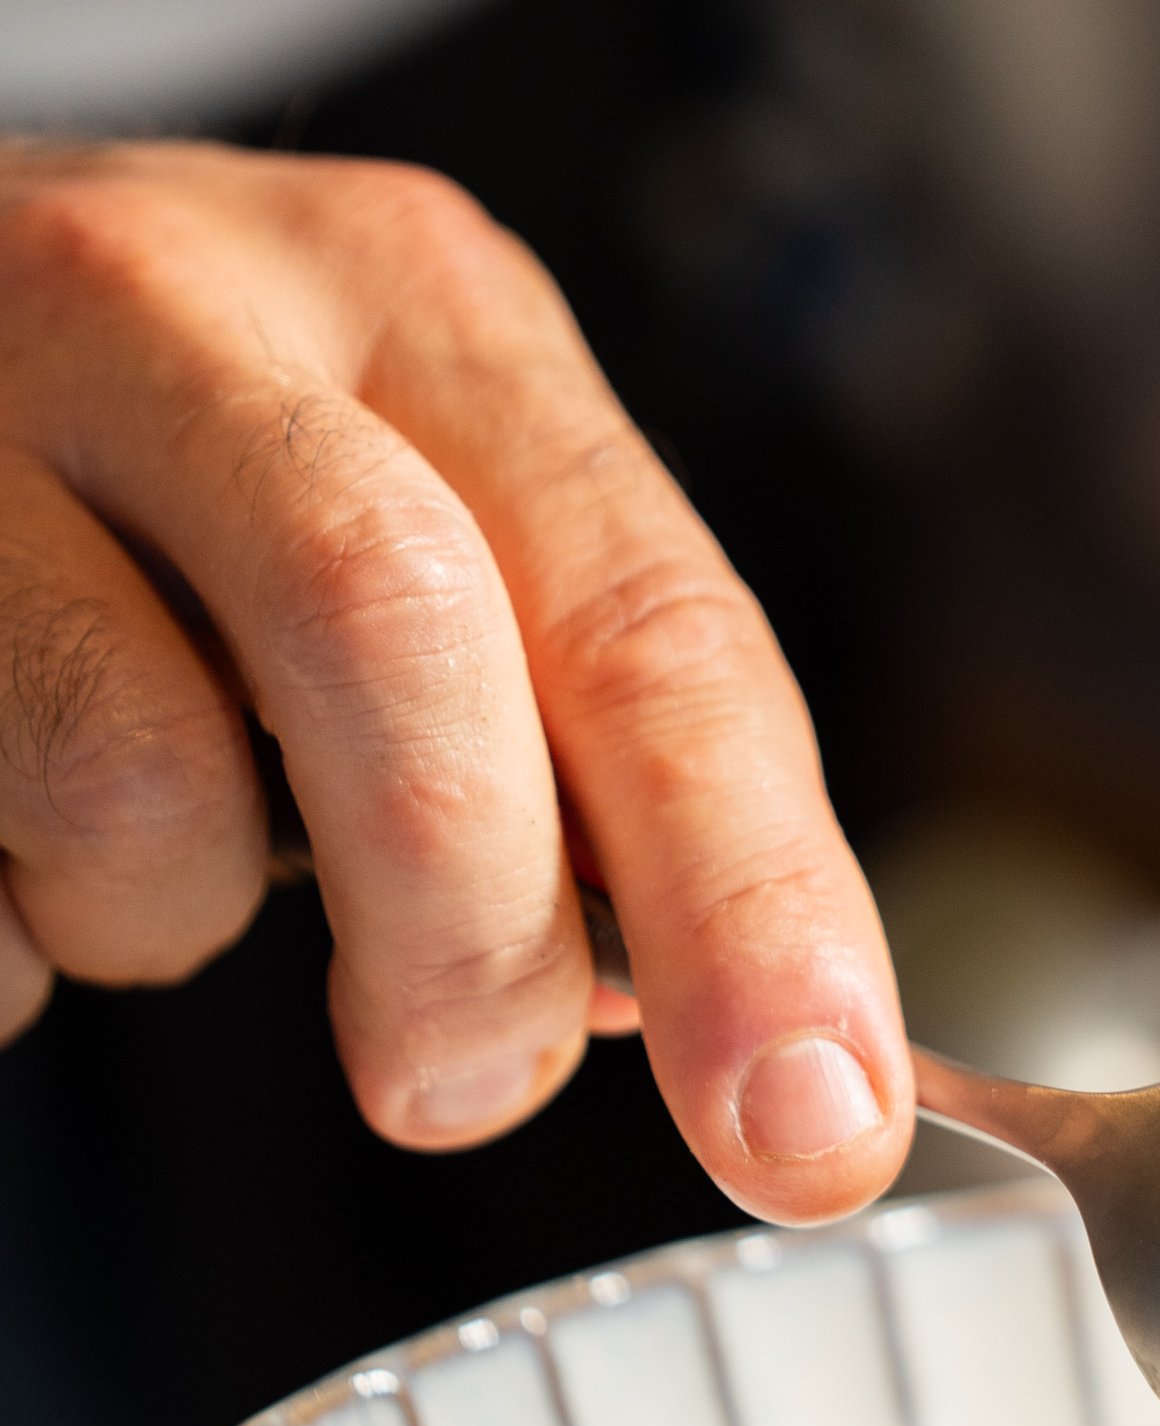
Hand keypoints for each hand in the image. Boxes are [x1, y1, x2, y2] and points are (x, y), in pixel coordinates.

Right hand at [0, 141, 911, 1216]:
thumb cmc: (135, 459)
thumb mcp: (376, 484)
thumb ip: (538, 697)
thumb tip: (700, 1006)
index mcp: (415, 302)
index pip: (648, 618)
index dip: (753, 896)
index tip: (813, 1122)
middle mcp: (193, 306)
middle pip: (407, 647)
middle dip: (470, 938)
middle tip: (457, 1081)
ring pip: (135, 778)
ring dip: (157, 918)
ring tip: (114, 856)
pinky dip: (8, 941)